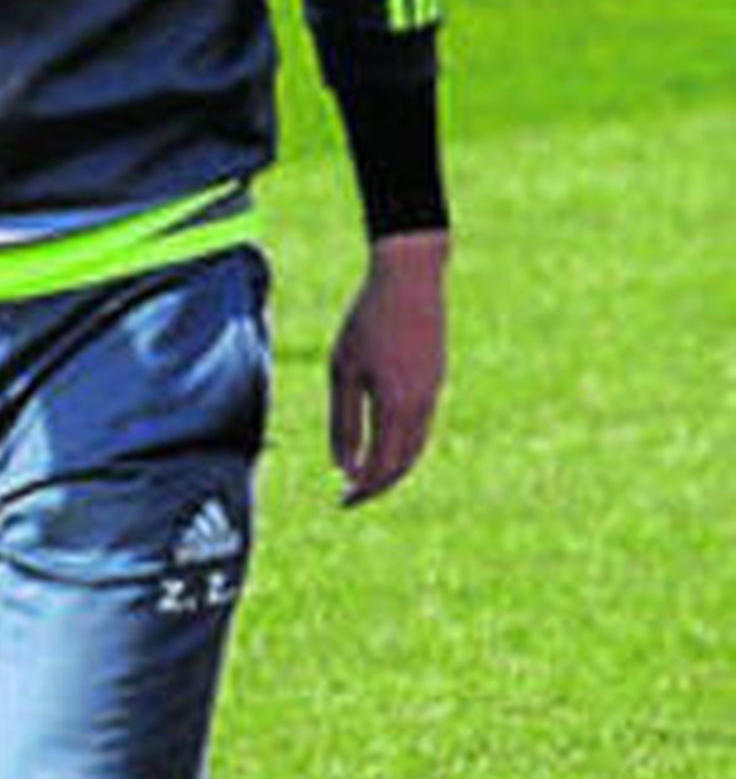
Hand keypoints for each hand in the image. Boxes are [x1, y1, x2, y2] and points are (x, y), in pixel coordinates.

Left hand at [328, 229, 449, 505]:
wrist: (411, 277)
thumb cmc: (368, 320)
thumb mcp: (343, 370)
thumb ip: (343, 422)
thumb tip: (343, 467)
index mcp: (396, 405)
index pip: (381, 466)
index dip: (362, 489)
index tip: (342, 501)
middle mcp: (422, 405)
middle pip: (404, 463)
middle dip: (378, 485)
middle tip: (351, 497)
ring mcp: (434, 391)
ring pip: (417, 446)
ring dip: (393, 466)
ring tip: (365, 475)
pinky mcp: (437, 378)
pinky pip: (423, 424)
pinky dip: (404, 443)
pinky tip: (383, 439)